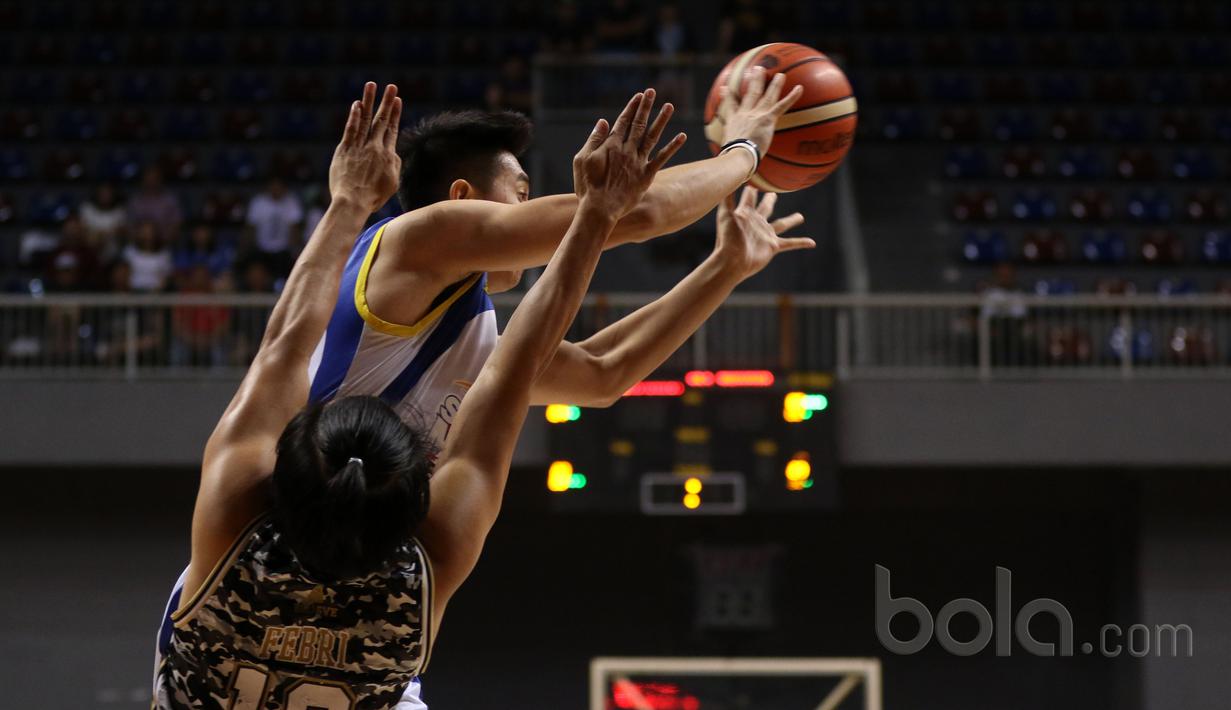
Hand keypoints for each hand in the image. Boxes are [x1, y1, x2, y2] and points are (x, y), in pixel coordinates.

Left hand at [328, 82, 402, 212]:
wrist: (353, 202)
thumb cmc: (373, 197)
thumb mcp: (392, 183)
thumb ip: (394, 165)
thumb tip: (392, 152)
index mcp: (388, 156)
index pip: (392, 129)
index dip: (395, 114)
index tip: (397, 101)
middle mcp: (375, 147)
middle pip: (381, 120)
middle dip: (386, 102)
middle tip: (391, 86)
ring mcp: (359, 147)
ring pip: (365, 119)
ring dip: (369, 101)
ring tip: (372, 85)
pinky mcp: (344, 150)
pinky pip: (350, 129)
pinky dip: (354, 116)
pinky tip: (357, 104)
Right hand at [573, 88, 686, 218]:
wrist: (600, 209)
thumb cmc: (588, 186)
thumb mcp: (582, 160)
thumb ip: (594, 140)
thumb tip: (603, 122)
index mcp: (611, 145)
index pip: (623, 121)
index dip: (631, 108)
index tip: (638, 96)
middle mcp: (627, 150)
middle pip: (638, 124)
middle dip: (645, 106)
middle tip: (651, 92)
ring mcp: (638, 162)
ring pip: (652, 136)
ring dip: (661, 120)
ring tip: (669, 106)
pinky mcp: (646, 175)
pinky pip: (662, 158)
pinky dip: (672, 147)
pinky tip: (682, 136)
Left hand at [714, 187, 814, 278]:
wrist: (732, 260)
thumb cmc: (727, 238)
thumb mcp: (725, 214)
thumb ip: (727, 197)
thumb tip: (729, 178)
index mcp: (746, 214)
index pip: (750, 198)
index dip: (751, 191)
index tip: (752, 183)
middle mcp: (757, 223)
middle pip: (766, 208)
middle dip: (769, 201)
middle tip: (774, 194)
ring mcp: (766, 234)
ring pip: (782, 225)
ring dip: (791, 220)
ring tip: (800, 217)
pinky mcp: (772, 246)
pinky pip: (790, 243)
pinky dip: (801, 242)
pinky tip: (812, 243)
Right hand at [717, 67, 803, 155]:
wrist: (738, 155)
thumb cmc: (731, 158)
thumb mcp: (727, 155)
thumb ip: (729, 157)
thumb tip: (734, 174)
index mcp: (733, 122)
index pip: (730, 106)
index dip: (728, 96)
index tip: (725, 88)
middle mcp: (744, 114)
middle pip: (750, 94)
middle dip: (753, 81)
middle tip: (757, 69)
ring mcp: (756, 115)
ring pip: (766, 96)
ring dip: (774, 84)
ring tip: (780, 75)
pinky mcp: (766, 119)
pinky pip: (781, 106)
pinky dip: (791, 97)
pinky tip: (800, 88)